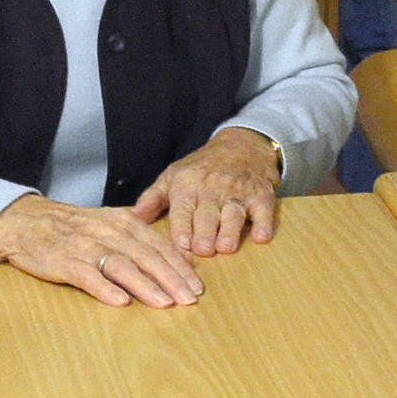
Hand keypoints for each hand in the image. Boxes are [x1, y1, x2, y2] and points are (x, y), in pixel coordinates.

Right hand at [0, 191, 205, 309]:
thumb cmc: (76, 228)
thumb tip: (182, 257)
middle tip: (190, 299)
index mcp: (125, 223)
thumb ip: (144, 238)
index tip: (198, 286)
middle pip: (146, 257)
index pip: (160, 246)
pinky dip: (105, 289)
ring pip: (122, 266)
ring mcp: (87, 247)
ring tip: (164, 303)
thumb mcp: (113, 224)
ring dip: (145, 286)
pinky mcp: (65, 262)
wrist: (28, 222)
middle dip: (171, 279)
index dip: (180, 267)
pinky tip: (120, 302)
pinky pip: (88, 276)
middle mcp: (110, 233)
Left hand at [131, 129, 284, 258]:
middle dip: (205, 232)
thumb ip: (153, 199)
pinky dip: (264, 223)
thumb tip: (133, 218)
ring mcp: (238, 192)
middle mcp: (213, 188)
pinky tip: (261, 237)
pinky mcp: (261, 195)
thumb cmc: (202, 167)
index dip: (182, 228)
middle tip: (203, 251)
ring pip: (234, 213)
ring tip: (226, 248)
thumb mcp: (173, 176)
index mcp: (187, 185)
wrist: (242, 146)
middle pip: (208, 214)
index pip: (183, 209)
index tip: (180, 246)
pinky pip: (264, 210)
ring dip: (231, 230)